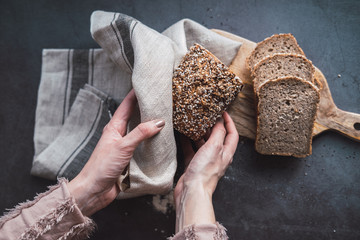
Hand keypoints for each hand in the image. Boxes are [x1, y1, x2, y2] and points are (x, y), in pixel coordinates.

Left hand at [67, 89, 164, 215]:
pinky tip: (161, 142)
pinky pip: (142, 147)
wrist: (94, 190)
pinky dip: (151, 142)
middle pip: (135, 117)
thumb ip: (140, 133)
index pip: (127, 105)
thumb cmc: (102, 167)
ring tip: (165, 118)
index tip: (147, 84)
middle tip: (161, 100)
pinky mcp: (129, 159)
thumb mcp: (123, 146)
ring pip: (140, 132)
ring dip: (151, 126)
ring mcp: (124, 146)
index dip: (136, 94)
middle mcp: (119, 135)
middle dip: (146, 108)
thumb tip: (158, 121)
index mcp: (114, 127)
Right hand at [174, 112, 237, 231]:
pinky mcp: (193, 165)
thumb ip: (218, 132)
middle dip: (212, 126)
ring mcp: (205, 161)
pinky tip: (182, 134)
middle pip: (217, 137)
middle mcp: (217, 157)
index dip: (229, 122)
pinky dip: (187, 141)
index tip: (222, 112)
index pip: (232, 134)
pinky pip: (191, 150)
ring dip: (199, 133)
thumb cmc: (205, 171)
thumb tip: (219, 121)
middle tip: (205, 115)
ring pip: (203, 143)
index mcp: (226, 153)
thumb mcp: (215, 147)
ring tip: (193, 122)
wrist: (192, 190)